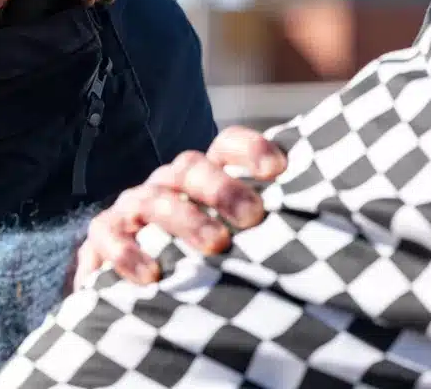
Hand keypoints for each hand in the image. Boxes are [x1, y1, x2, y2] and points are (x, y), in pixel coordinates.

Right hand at [74, 126, 286, 287]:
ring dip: (187, 220)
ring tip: (217, 245)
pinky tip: (152, 275)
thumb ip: (265, 229)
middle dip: (222, 189)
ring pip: (156, 200)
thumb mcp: (231, 238)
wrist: (132, 283)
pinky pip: (109, 235)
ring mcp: (133, 206)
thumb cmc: (198, 260)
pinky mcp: (103, 236)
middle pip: (192, 168)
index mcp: (203, 176)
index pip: (225, 146)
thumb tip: (326, 228)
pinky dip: (129, 253)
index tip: (279, 169)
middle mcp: (168, 183)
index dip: (250, 149)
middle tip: (253, 216)